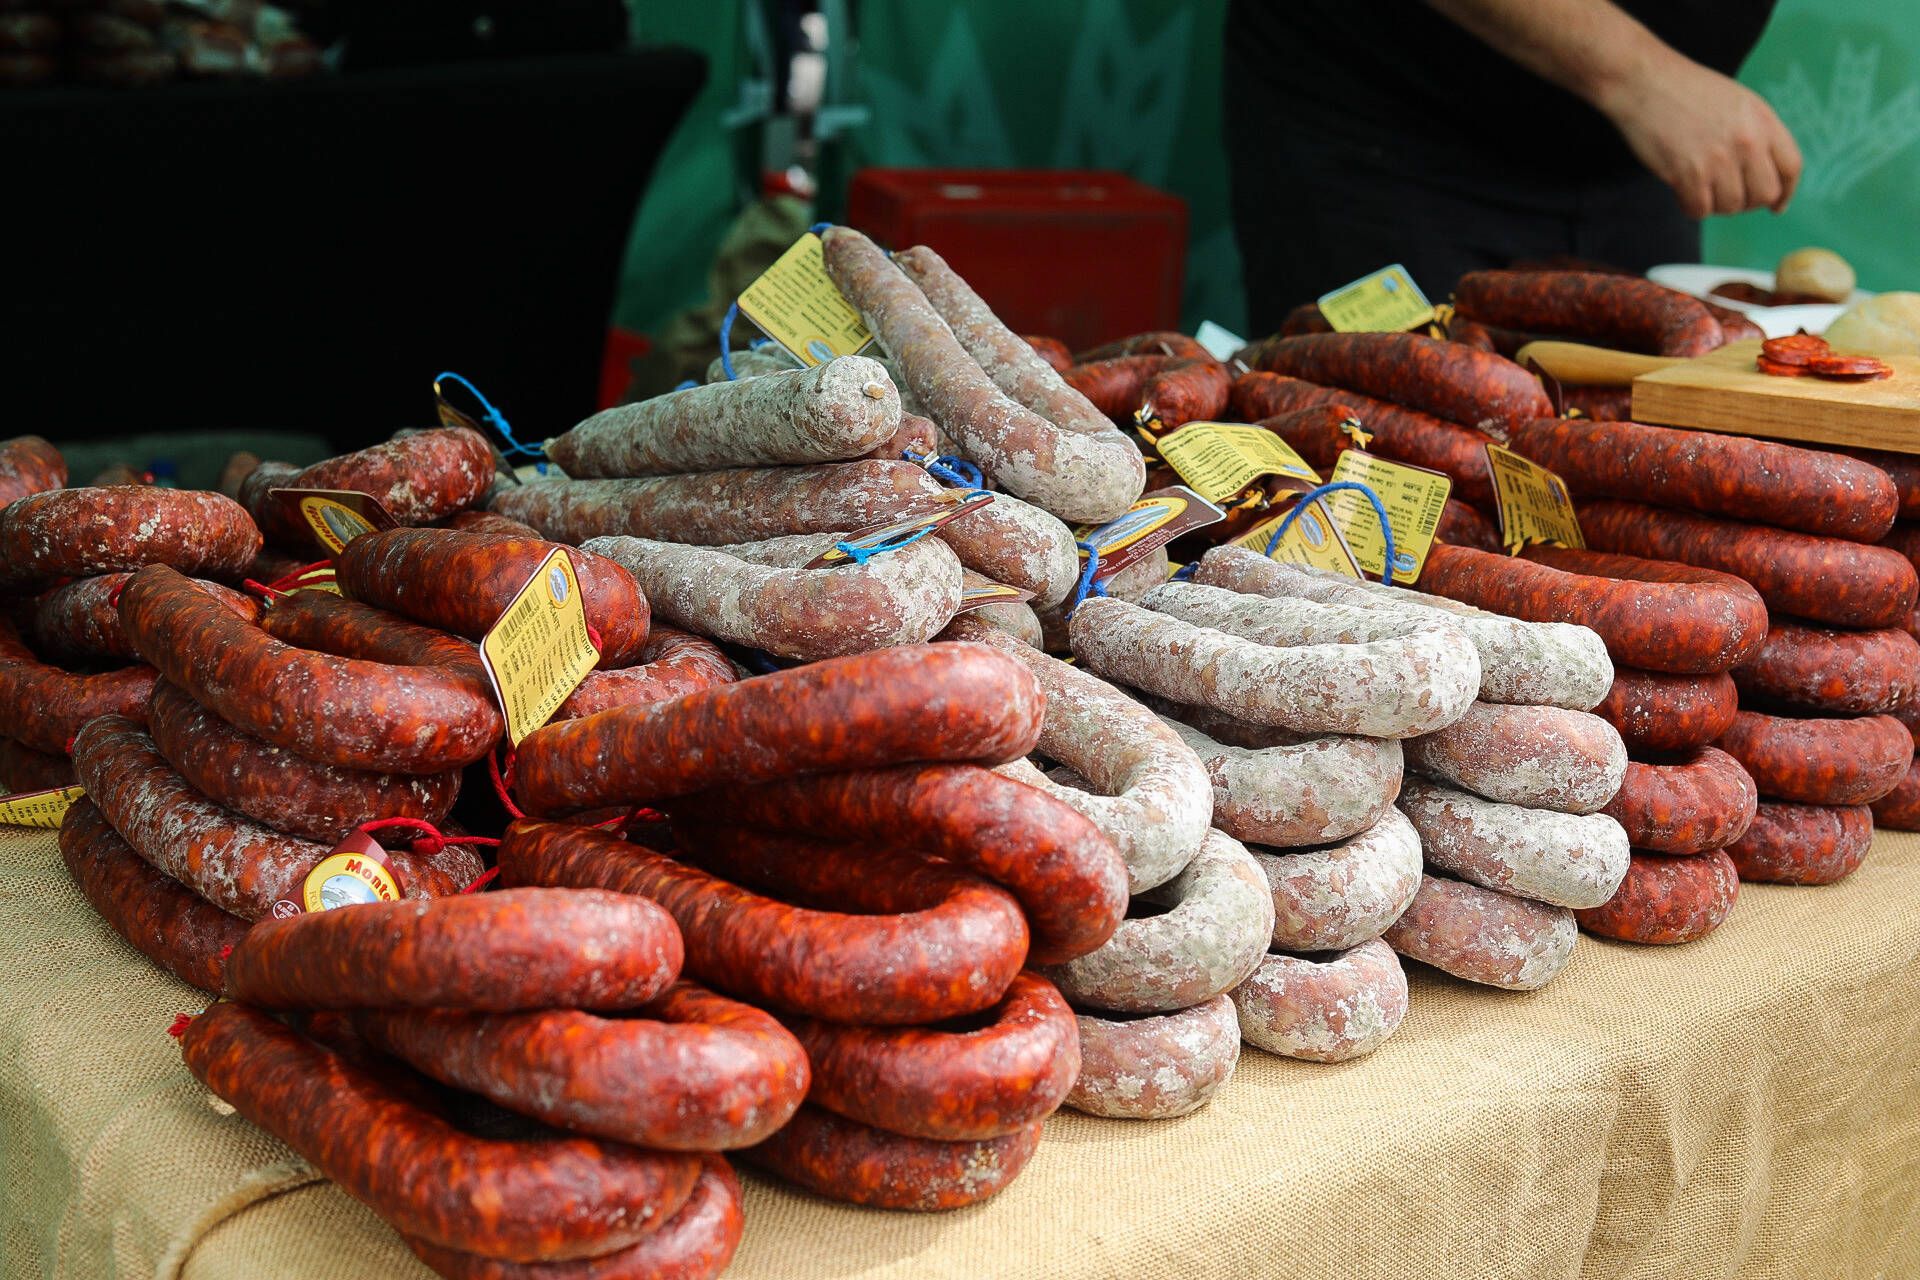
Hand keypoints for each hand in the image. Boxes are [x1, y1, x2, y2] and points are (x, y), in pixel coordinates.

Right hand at [1597, 49, 1801, 218]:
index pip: (1790, 167)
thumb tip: (1765, 173)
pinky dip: (1690, 206)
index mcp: (1762, 119)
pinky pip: (1700, 209)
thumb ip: (1756, 132)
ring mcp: (1719, 158)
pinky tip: (1681, 191)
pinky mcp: (1688, 173)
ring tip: (1699, 187)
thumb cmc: (1685, 91)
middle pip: (1765, 194)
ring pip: (1732, 206)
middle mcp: (1747, 140)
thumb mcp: (1736, 102)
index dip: (1785, 192)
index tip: (1777, 205)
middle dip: (1748, 203)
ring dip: (1715, 204)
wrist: (1644, 81)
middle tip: (1728, 197)